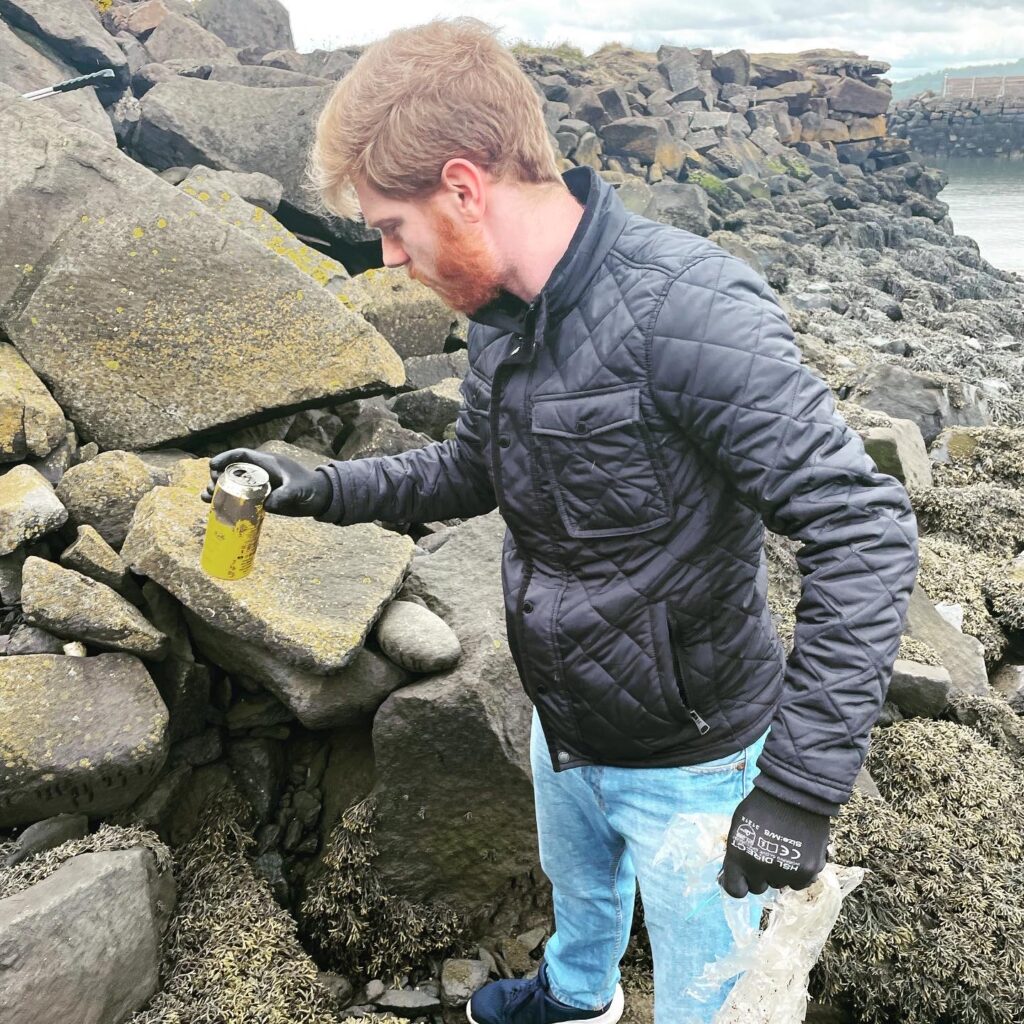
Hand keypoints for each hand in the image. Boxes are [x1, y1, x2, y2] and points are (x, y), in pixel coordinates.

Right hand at [201, 447, 330, 517]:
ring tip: (206, 498)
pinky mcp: (260, 499)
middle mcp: (260, 473)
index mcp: (267, 463)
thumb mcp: (299, 490)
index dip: (225, 458)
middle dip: (217, 477)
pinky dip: (226, 502)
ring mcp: (259, 486)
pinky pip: (239, 499)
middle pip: (232, 471)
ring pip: (232, 485)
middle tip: (211, 488)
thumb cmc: (311, 488)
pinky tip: (214, 508)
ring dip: (217, 490)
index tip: (212, 466)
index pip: (242, 455)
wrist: (320, 498)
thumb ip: (285, 495)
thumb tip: (267, 505)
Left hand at [719, 788, 829, 897]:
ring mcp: (785, 871)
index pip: (735, 890)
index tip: (744, 875)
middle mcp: (761, 868)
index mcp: (739, 857)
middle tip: (766, 853)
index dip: (740, 882)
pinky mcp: (808, 870)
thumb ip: (736, 853)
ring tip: (783, 847)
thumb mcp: (738, 826)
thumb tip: (735, 874)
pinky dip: (798, 873)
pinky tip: (797, 853)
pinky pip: (799, 883)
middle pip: (759, 887)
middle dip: (760, 874)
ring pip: (780, 884)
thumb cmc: (761, 805)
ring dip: (779, 872)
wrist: (794, 792)